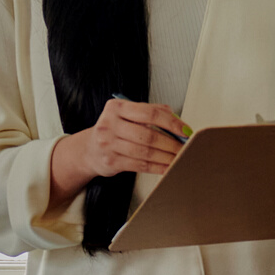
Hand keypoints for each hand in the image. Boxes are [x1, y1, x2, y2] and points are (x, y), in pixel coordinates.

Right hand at [54, 98, 186, 187]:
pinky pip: (140, 165)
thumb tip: (177, 120)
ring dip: (167, 157)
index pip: (150, 113)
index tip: (185, 130)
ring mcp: (109, 144)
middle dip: (172, 143)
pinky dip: (158, 167)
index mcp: (116, 107)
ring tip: (179, 158)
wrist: (89, 150)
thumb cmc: (113, 130)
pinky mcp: (111, 161)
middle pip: (149, 135)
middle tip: (185, 147)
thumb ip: (151, 113)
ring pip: (146, 152)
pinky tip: (167, 167)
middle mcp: (110, 124)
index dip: (171, 122)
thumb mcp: (126, 115)